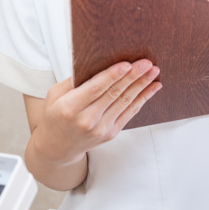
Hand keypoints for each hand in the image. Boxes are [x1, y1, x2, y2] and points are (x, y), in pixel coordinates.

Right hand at [31, 60, 161, 166]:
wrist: (57, 147)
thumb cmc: (54, 114)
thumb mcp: (54, 94)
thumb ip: (73, 80)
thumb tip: (96, 62)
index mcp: (70, 108)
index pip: (95, 89)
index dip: (112, 76)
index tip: (127, 64)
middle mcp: (87, 120)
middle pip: (114, 94)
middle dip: (133, 77)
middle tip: (146, 63)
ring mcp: (100, 129)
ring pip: (125, 102)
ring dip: (141, 86)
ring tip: (153, 71)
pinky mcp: (110, 134)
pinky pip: (129, 113)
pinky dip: (142, 99)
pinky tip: (152, 88)